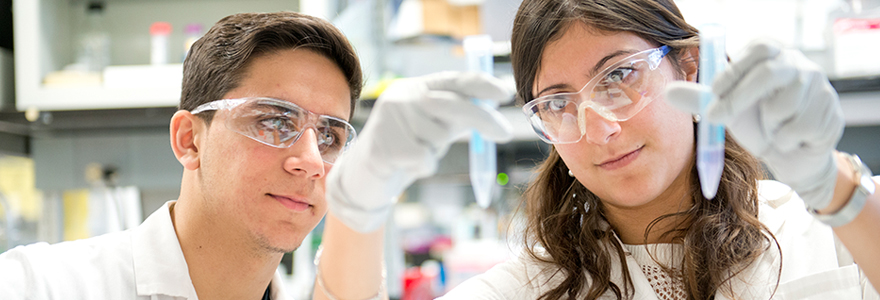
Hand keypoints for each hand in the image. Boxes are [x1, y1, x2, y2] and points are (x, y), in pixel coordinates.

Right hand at [326, 71, 513, 231]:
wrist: (365, 174)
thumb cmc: (406, 148)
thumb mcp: (434, 127)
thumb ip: (458, 117)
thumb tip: (494, 113)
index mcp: (417, 87)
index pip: (454, 80)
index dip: (483, 85)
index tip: (506, 93)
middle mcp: (402, 96)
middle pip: (452, 104)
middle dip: (483, 119)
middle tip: (505, 134)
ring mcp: (390, 117)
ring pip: (438, 139)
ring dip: (436, 152)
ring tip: (415, 153)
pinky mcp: (384, 143)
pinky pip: (424, 159)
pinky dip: (422, 167)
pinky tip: (405, 165)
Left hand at [666, 40, 843, 209]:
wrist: (790, 152)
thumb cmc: (756, 121)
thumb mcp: (726, 108)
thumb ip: (700, 98)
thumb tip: (667, 92)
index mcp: (771, 55)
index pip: (755, 51)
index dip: (732, 72)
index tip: (713, 94)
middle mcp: (798, 64)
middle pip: (770, 73)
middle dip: (739, 99)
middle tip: (718, 118)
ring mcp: (820, 86)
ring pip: (785, 107)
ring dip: (767, 127)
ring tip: (770, 129)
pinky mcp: (832, 112)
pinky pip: (801, 129)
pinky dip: (785, 141)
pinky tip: (789, 139)